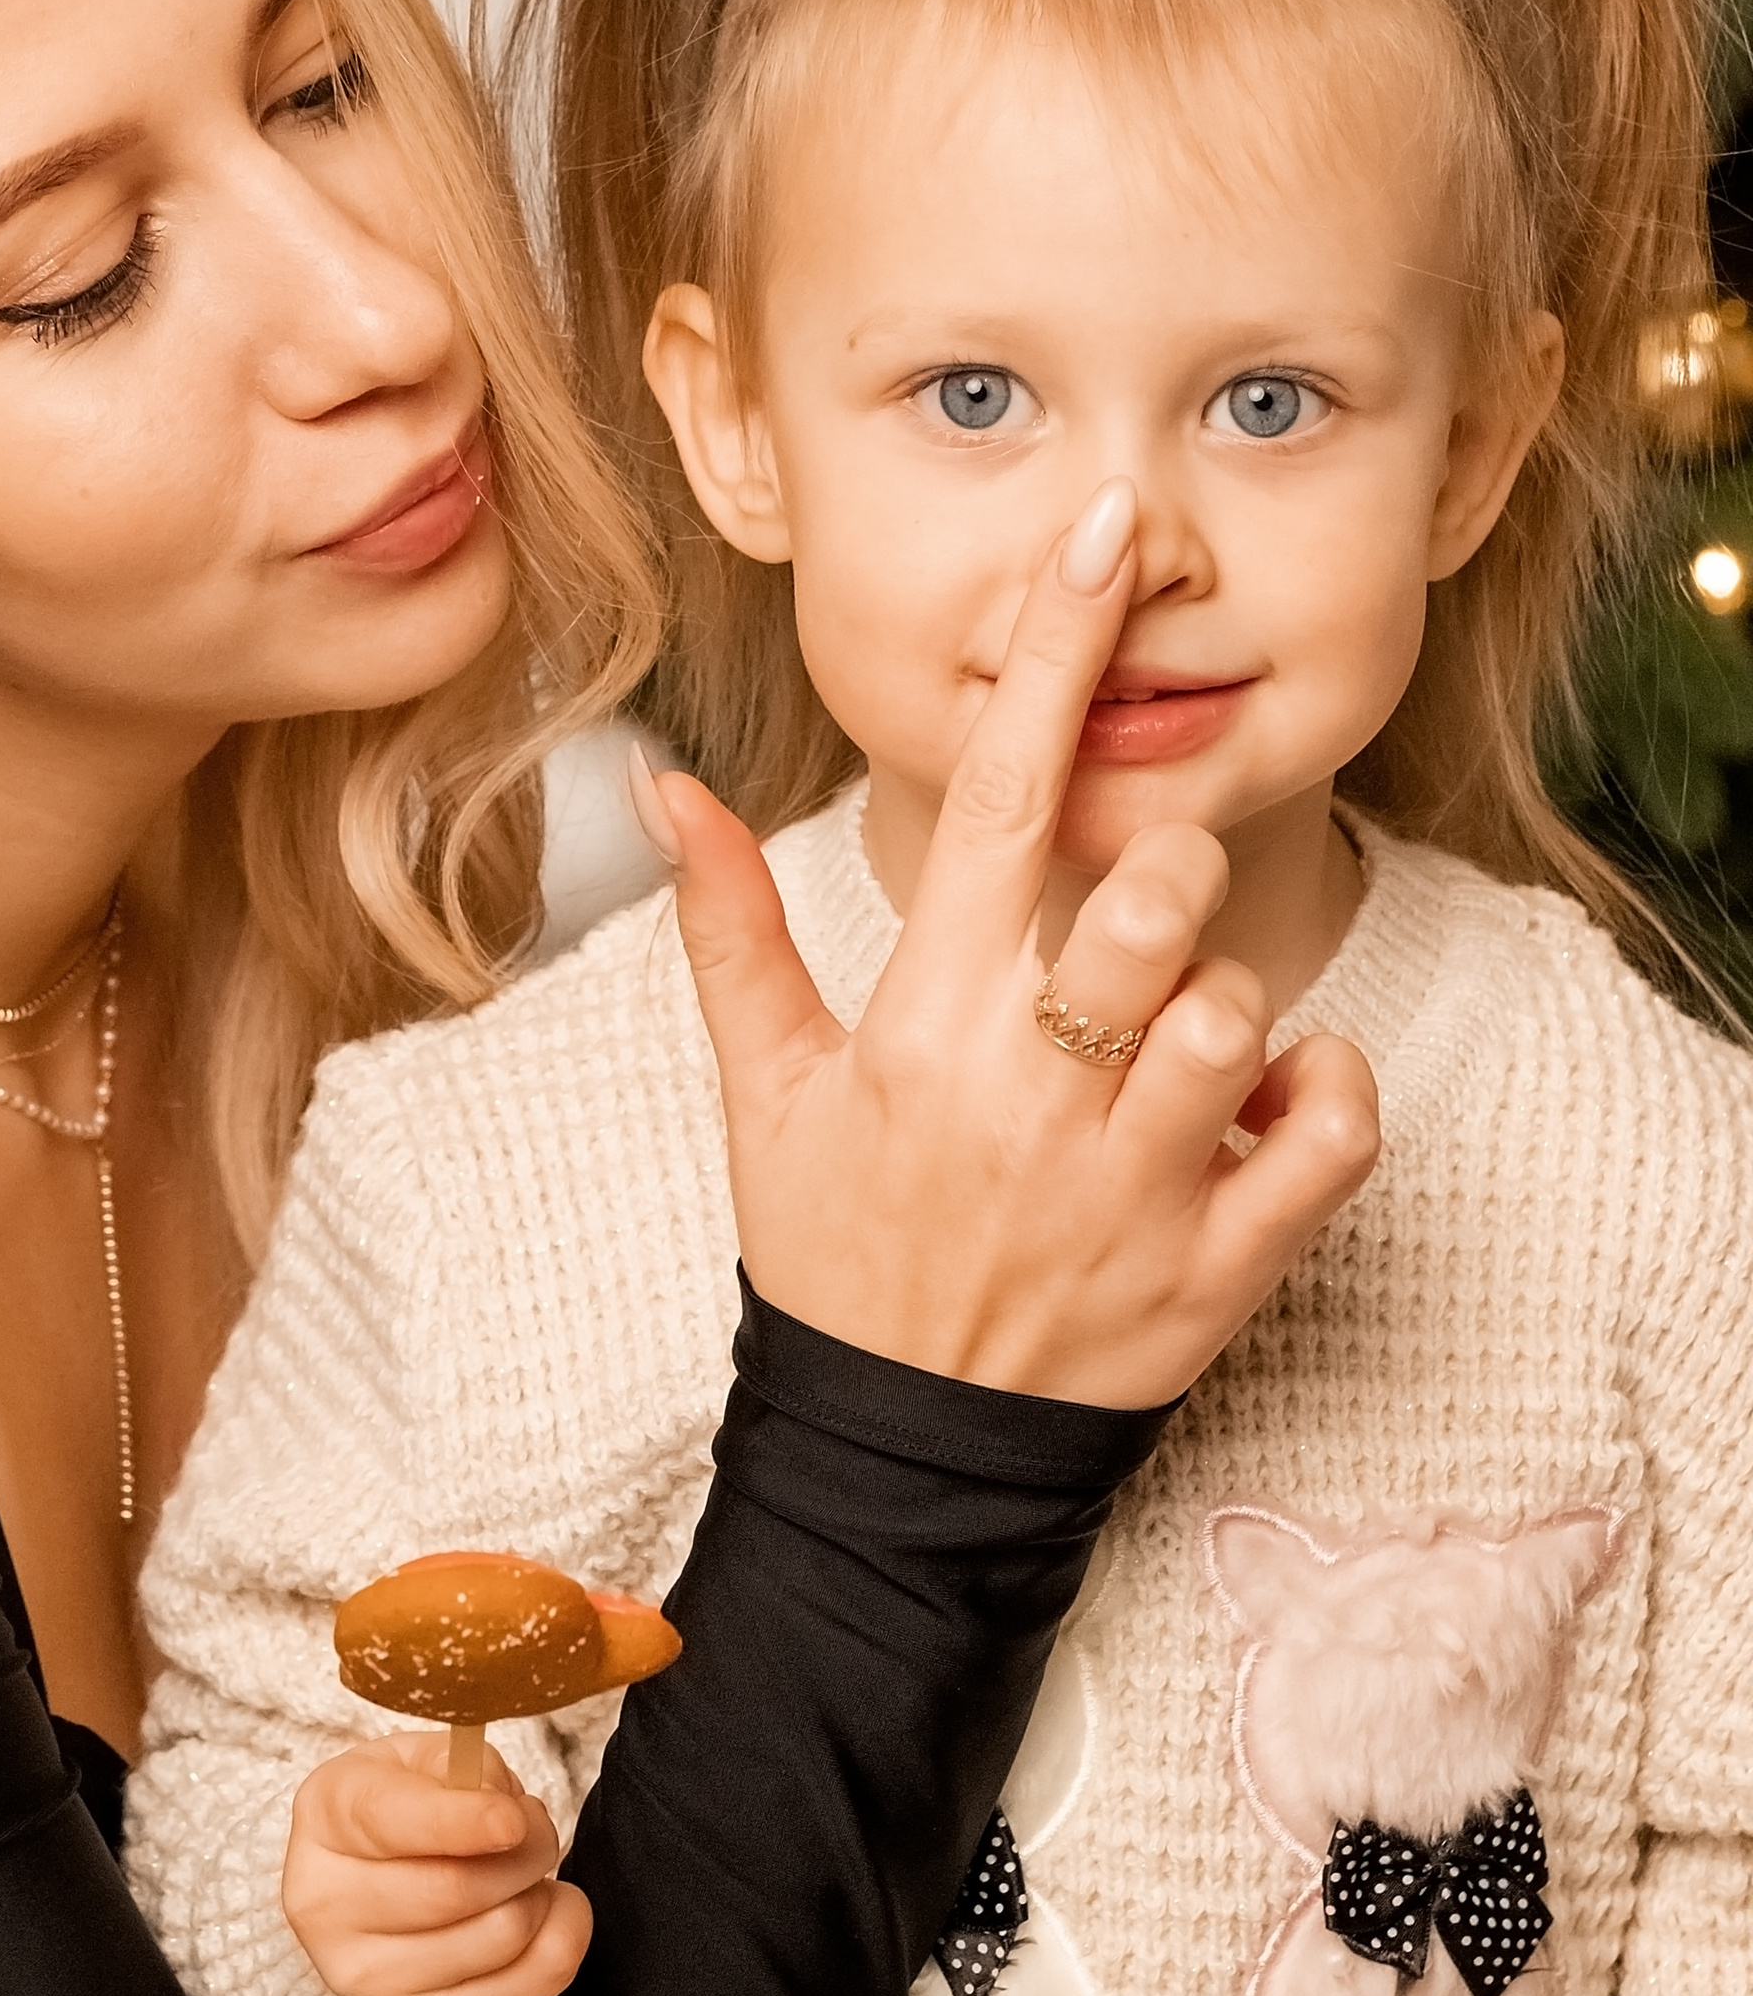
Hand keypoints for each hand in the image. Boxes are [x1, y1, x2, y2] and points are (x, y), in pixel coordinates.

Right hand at [283, 1733, 591, 1995]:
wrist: (370, 1883)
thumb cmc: (405, 1807)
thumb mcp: (421, 1759)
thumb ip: (466, 1769)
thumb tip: (508, 1818)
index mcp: (326, 1817)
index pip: (391, 1823)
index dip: (462, 1822)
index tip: (513, 1819)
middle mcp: (328, 1907)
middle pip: (456, 1888)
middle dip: (526, 1850)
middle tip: (534, 1828)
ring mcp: (369, 1978)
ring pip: (498, 1939)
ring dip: (540, 1896)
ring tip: (527, 1872)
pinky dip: (556, 1948)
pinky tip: (547, 1915)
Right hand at [634, 480, 1379, 1407]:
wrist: (895, 1463)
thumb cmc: (836, 1252)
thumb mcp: (766, 1090)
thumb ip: (729, 927)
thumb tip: (664, 785)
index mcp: (925, 1028)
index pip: (1000, 797)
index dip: (1057, 652)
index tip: (1110, 531)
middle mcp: (1032, 1096)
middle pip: (1155, 893)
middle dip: (1170, 865)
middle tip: (1143, 909)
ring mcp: (1132, 1189)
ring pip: (1239, 1007)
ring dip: (1230, 996)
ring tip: (1180, 1037)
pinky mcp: (1219, 1271)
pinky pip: (1330, 1135)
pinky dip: (1326, 1094)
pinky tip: (1272, 1099)